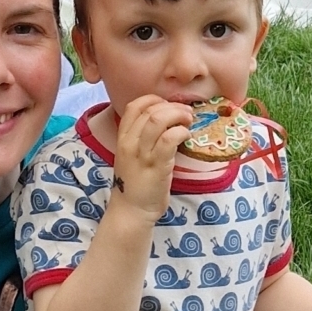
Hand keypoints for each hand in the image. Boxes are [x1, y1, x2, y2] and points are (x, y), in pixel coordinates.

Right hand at [112, 95, 192, 221]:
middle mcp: (130, 142)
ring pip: (158, 120)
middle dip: (173, 106)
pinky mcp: (156, 165)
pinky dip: (181, 132)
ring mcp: (142, 154)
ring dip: (178, 115)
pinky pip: (169, 139)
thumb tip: (166, 122)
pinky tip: (186, 136)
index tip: (169, 106)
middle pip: (150, 110)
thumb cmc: (136, 184)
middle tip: (186, 113)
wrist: (132, 210)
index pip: (135, 106)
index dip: (155, 100)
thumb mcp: (132, 156)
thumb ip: (142, 138)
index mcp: (123, 138)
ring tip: (189, 121)